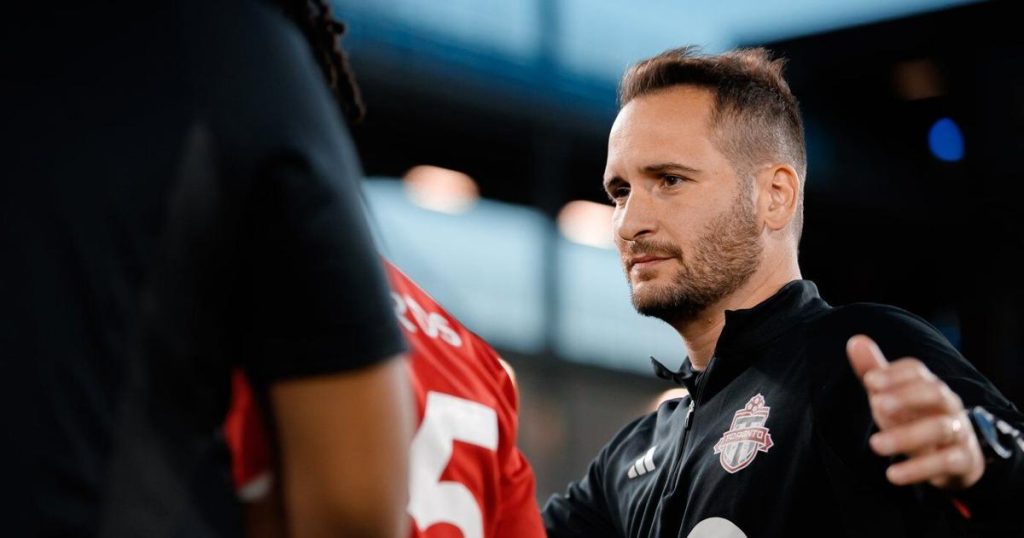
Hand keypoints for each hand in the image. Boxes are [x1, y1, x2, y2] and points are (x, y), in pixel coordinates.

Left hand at [846, 335, 984, 489]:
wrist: (954, 457)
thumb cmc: (914, 417)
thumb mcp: (891, 396)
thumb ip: (873, 371)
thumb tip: (855, 340)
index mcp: (927, 385)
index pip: (917, 371)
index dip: (894, 374)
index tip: (869, 381)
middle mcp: (947, 404)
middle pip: (935, 392)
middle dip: (907, 396)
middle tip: (877, 405)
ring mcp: (957, 431)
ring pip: (940, 428)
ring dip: (907, 436)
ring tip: (874, 445)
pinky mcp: (962, 460)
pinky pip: (947, 462)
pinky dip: (920, 469)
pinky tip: (892, 474)